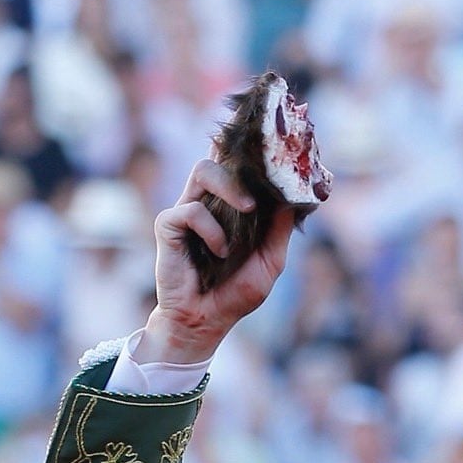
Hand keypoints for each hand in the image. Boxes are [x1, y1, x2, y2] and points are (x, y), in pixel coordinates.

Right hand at [135, 157, 294, 368]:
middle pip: (218, 157)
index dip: (247, 150)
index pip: (235, 167)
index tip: (269, 140)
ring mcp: (186, 212)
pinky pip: (190, 211)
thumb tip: (295, 198)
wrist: (205, 322)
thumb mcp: (271, 262)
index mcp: (230, 208)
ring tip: (246, 208)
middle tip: (263, 187)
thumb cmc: (235, 292)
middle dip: (242, 163)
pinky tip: (219, 252)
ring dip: (228, 186)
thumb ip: (280, 230)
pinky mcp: (168, 226)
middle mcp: (207, 204)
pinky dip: (211, 230)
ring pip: (202, 170)